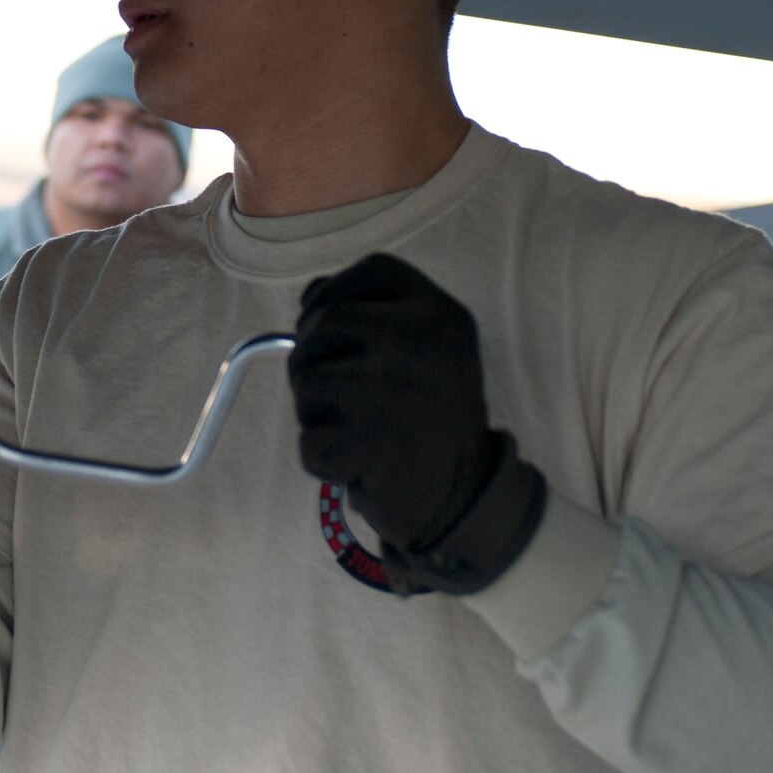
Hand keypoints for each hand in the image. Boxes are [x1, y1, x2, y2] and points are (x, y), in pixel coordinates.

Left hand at [288, 253, 543, 594]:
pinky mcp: (377, 444)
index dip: (334, 293)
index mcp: (443, 315)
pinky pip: (309, 442)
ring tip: (357, 432)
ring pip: (306, 381)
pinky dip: (323, 461)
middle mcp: (425, 343)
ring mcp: (400, 392)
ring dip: (314, 414)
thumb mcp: (424, 353)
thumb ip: (373, 314)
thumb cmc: (427, 420)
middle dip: (311, 358)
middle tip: (335, 395)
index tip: (328, 328)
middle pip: (323, 320)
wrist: (466, 501)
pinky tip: (359, 466)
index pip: (372, 271)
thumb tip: (311, 295)